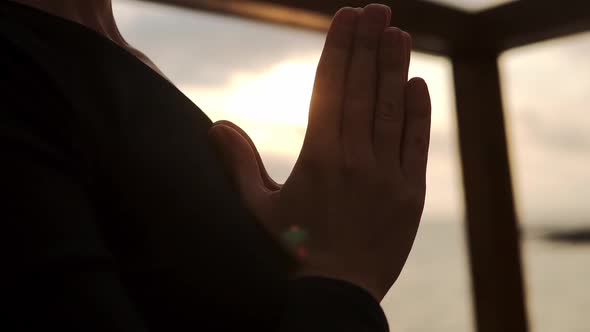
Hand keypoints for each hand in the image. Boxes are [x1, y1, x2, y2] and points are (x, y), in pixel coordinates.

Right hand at [209, 4, 430, 300]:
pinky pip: (416, 144)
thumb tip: (216, 124)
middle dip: (369, 44)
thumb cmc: (290, 255)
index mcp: (318, 157)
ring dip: (395, 68)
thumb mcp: (257, 210)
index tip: (347, 17)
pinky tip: (418, 84)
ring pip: (392, 110)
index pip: (331, 88)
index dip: (340, 48)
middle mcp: (355, 159)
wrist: (334, 299)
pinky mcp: (410, 195)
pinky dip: (418, 113)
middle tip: (377, 9)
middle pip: (364, 89)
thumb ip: (238, 164)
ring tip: (398, 32)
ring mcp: (387, 176)